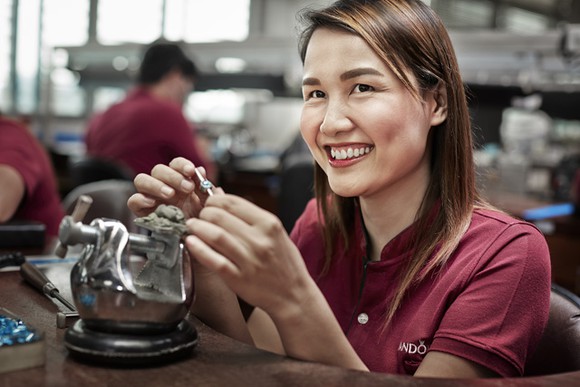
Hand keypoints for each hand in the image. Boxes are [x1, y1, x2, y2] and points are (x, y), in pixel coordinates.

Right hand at [127, 157, 220, 218]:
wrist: (196, 242)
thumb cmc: (202, 222)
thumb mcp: (209, 205)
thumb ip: (206, 188)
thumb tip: (201, 170)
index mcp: (179, 181)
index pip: (176, 164)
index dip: (182, 165)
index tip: (191, 171)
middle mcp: (163, 186)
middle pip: (158, 170)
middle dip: (173, 176)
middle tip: (187, 188)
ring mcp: (151, 197)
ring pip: (141, 180)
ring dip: (155, 184)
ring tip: (170, 194)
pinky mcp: (142, 211)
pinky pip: (133, 201)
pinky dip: (140, 199)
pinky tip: (153, 203)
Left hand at [184, 194, 315, 316]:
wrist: (294, 295)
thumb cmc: (284, 263)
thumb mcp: (276, 234)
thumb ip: (252, 217)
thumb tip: (222, 197)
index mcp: (269, 224)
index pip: (233, 202)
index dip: (215, 200)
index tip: (209, 203)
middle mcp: (260, 240)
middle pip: (220, 216)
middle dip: (204, 213)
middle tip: (199, 216)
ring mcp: (249, 260)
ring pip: (215, 236)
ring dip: (197, 227)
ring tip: (191, 226)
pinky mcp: (239, 278)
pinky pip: (214, 260)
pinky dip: (199, 249)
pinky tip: (190, 242)